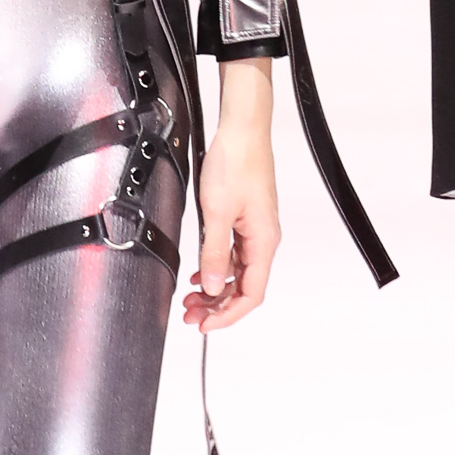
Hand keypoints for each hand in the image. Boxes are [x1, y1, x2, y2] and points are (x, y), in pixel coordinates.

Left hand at [182, 57, 278, 330]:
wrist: (242, 129)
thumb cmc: (236, 162)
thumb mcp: (217, 212)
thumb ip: (215, 253)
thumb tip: (213, 286)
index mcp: (264, 241)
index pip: (251, 294)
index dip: (228, 315)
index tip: (204, 325)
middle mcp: (264, 239)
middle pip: (244, 288)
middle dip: (218, 306)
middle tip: (190, 316)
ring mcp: (255, 230)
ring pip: (238, 273)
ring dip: (215, 289)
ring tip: (191, 300)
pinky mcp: (246, 219)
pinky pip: (234, 255)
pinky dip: (217, 269)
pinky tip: (201, 274)